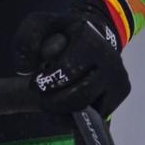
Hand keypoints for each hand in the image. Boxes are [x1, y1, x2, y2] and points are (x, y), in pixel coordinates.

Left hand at [14, 0, 130, 115]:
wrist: (93, 34)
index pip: (67, 71)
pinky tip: (64, 109)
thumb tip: (24, 69)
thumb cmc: (62, 33)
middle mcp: (111, 59)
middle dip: (54, 102)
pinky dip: (76, 118)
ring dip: (63, 111)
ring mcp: (118, 77)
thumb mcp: (39, 26)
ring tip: (50, 103)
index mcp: (90, 40)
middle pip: (80, 95)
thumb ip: (25, 42)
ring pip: (89, 109)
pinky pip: (96, 116)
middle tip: (42, 97)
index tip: (35, 83)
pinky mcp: (121, 93)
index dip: (46, 82)